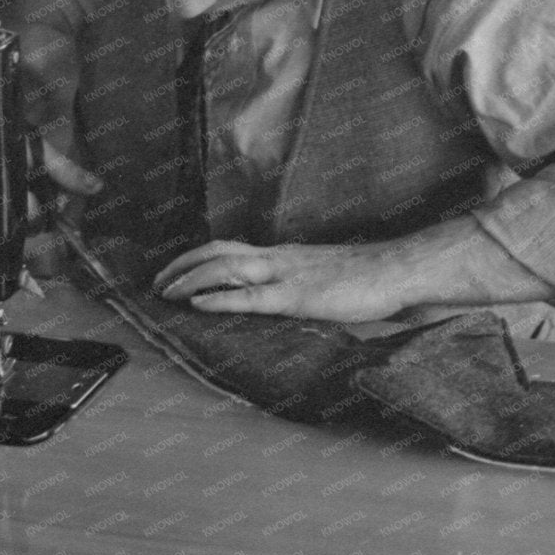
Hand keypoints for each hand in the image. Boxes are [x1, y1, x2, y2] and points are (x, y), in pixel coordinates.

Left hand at [152, 240, 406, 323]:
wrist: (398, 271)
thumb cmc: (370, 278)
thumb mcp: (326, 276)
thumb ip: (302, 284)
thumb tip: (283, 299)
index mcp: (286, 255)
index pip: (232, 248)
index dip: (198, 258)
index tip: (175, 271)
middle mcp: (280, 258)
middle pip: (218, 251)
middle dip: (182, 265)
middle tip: (156, 282)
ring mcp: (288, 275)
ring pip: (226, 269)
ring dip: (190, 280)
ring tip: (165, 293)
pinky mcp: (299, 297)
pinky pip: (252, 297)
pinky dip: (219, 299)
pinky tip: (198, 305)